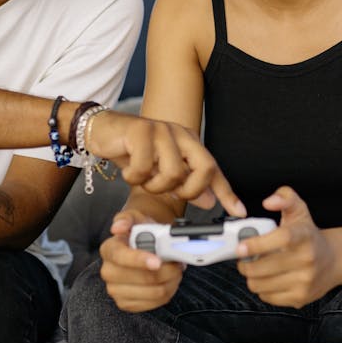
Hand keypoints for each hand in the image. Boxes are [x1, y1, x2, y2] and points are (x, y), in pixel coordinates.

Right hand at [85, 110, 245, 216]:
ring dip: (154, 186)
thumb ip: (186, 185)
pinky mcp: (140, 131)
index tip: (239, 212)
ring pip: (173, 172)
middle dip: (189, 190)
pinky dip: (134, 177)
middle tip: (170, 194)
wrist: (102, 131)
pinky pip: (144, 168)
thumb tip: (210, 202)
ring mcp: (162, 130)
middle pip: (203, 168)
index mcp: (189, 142)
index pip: (213, 169)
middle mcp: (180, 134)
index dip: (227, 192)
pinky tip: (128, 172)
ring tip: (143, 180)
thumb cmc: (133, 152)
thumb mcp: (161, 172)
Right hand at [98, 209, 184, 312]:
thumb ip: (127, 218)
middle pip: (143, 278)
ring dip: (171, 281)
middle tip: (178, 262)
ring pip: (154, 292)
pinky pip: (155, 303)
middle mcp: (108, 272)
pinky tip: (169, 281)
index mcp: (109, 250)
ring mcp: (116, 290)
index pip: (121, 257)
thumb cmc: (140, 233)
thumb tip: (118, 227)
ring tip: (175, 270)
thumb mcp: (136, 218)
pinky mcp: (126, 304)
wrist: (145, 246)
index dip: (140, 260)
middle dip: (167, 271)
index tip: (158, 261)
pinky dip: (168, 291)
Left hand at [236, 187, 341, 307]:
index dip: (257, 244)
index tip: (240, 247)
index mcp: (305, 236)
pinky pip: (267, 297)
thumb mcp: (299, 211)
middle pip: (262, 268)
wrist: (335, 261)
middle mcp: (307, 260)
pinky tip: (268, 279)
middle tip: (244, 259)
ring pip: (260, 284)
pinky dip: (262, 288)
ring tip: (255, 269)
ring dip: (252, 277)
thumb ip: (285, 198)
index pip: (281, 239)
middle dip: (245, 264)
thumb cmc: (310, 236)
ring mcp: (304, 281)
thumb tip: (269, 201)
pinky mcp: (300, 298)